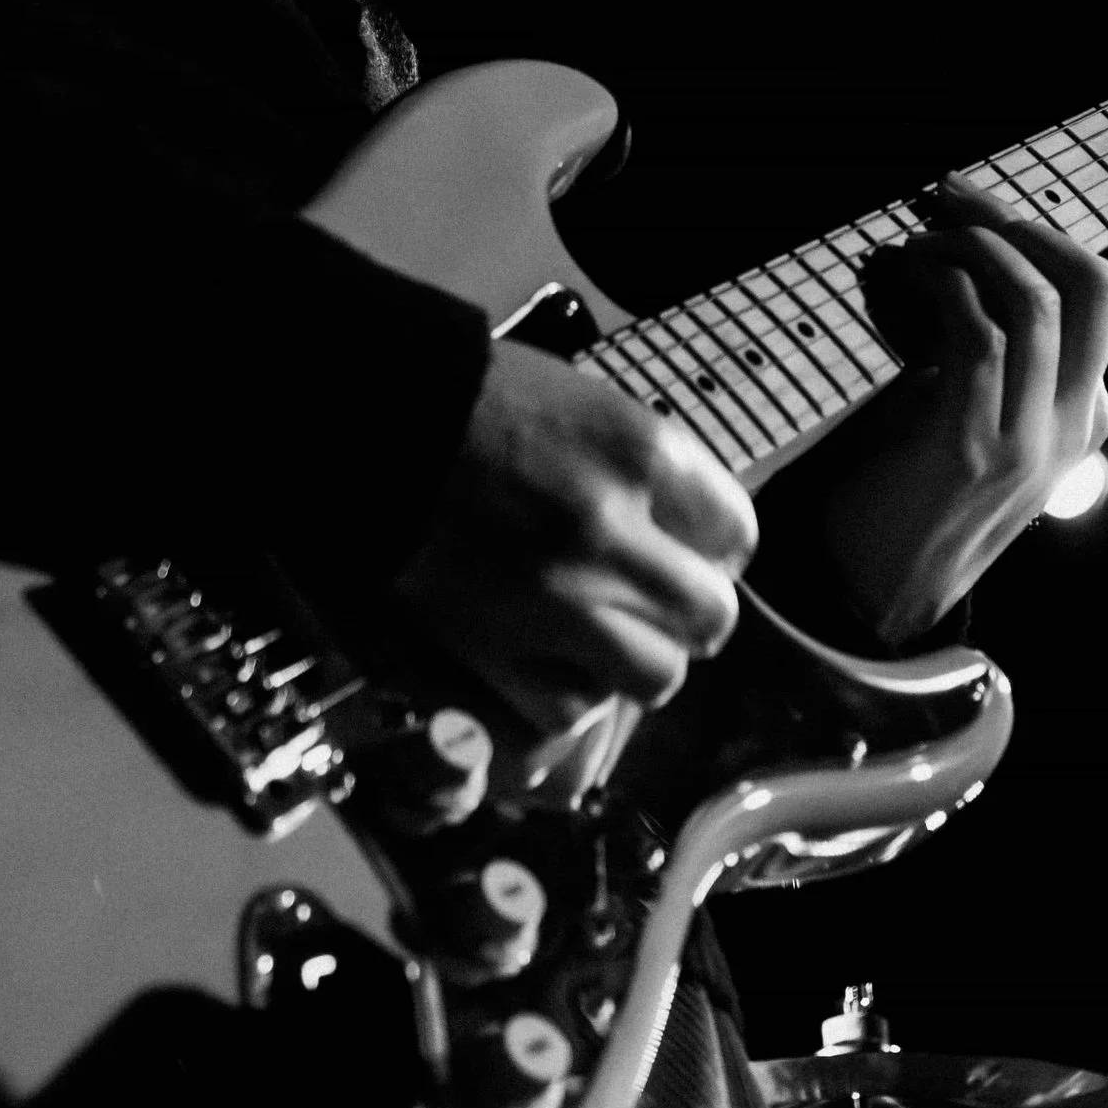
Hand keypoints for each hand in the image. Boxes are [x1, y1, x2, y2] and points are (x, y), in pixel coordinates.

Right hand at [389, 339, 759, 735]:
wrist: (370, 420)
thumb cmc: (475, 400)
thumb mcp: (585, 404)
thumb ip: (649, 470)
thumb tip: (693, 536)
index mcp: (639, 451)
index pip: (738, 532)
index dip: (715, 547)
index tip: (688, 549)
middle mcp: (609, 527)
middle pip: (711, 616)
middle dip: (687, 612)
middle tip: (650, 600)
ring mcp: (555, 596)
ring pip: (657, 675)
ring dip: (635, 659)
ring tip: (601, 635)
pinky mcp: (495, 646)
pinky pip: (572, 708)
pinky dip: (566, 693)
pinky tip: (545, 657)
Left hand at [805, 177, 1107, 644]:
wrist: (870, 596)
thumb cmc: (902, 490)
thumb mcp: (966, 414)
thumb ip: (983, 356)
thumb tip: (944, 255)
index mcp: (1084, 415)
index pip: (1091, 291)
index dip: (1022, 233)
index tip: (953, 208)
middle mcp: (1074, 425)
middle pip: (1095, 284)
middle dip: (1015, 218)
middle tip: (943, 194)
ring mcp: (1030, 441)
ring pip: (1034, 299)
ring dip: (962, 248)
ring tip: (906, 243)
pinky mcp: (973, 449)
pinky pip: (979, 334)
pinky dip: (935, 288)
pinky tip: (892, 280)